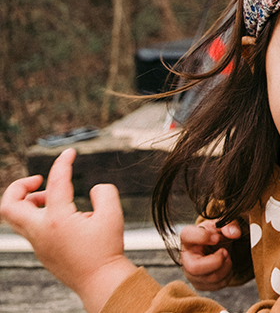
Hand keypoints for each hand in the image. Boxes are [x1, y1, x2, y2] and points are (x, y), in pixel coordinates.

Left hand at [0, 149, 136, 312]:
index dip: (63, 163)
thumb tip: (94, 189)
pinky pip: (29, 228)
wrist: (101, 281)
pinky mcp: (41, 251)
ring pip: (14, 217)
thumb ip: (105, 193)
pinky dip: (38, 215)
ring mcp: (38, 243)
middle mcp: (40, 231)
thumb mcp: (114, 215)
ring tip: (52, 198)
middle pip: (8, 204)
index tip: (69, 153)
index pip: (56, 182)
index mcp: (57, 220)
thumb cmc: (107, 250)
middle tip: (39, 180)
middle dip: (20, 186)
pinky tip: (63, 216)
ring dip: (28, 201)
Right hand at [180, 218, 242, 290]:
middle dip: (216, 261)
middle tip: (225, 252)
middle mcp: (185, 257)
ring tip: (227, 257)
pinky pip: (217, 285)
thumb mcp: (221, 226)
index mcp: (188, 238)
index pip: (187, 235)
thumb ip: (229, 225)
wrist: (214, 248)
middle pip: (195, 268)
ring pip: (209, 278)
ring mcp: (191, 274)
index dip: (203, 237)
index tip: (216, 238)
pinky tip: (226, 266)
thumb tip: (234, 233)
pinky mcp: (200, 284)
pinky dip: (228, 276)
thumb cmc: (214, 236)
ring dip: (226, 267)